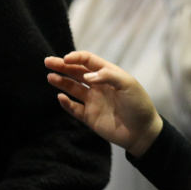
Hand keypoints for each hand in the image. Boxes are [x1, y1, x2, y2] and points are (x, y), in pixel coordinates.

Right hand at [45, 51, 163, 155]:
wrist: (142, 131)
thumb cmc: (138, 104)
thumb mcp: (128, 84)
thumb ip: (108, 76)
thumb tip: (87, 76)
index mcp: (108, 74)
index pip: (88, 61)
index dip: (76, 57)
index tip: (65, 59)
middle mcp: (98, 85)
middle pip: (77, 72)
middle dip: (62, 66)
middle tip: (48, 61)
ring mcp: (93, 101)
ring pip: (73, 88)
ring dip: (61, 82)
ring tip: (50, 76)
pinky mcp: (89, 117)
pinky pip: (74, 108)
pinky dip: (66, 103)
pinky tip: (60, 97)